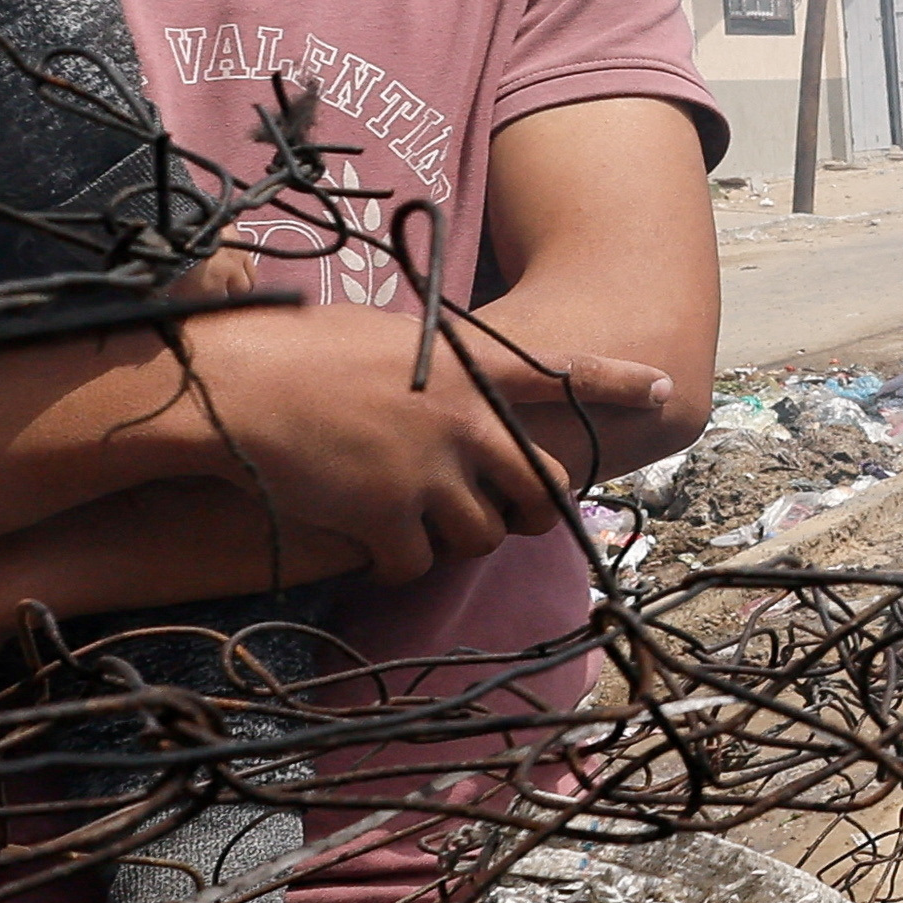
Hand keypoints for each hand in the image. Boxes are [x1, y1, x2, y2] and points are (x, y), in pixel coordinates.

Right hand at [151, 300, 674, 580]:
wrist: (237, 387)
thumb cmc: (302, 352)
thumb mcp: (392, 339)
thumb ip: (443, 370)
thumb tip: (463, 394)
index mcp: (469, 370)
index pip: (567, 373)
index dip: (620, 385)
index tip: (665, 390)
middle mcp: (467, 422)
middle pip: (542, 491)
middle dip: (528, 513)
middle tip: (500, 515)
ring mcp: (432, 472)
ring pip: (481, 537)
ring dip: (454, 539)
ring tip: (413, 519)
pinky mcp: (388, 516)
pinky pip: (417, 564)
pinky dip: (397, 563)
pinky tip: (369, 543)